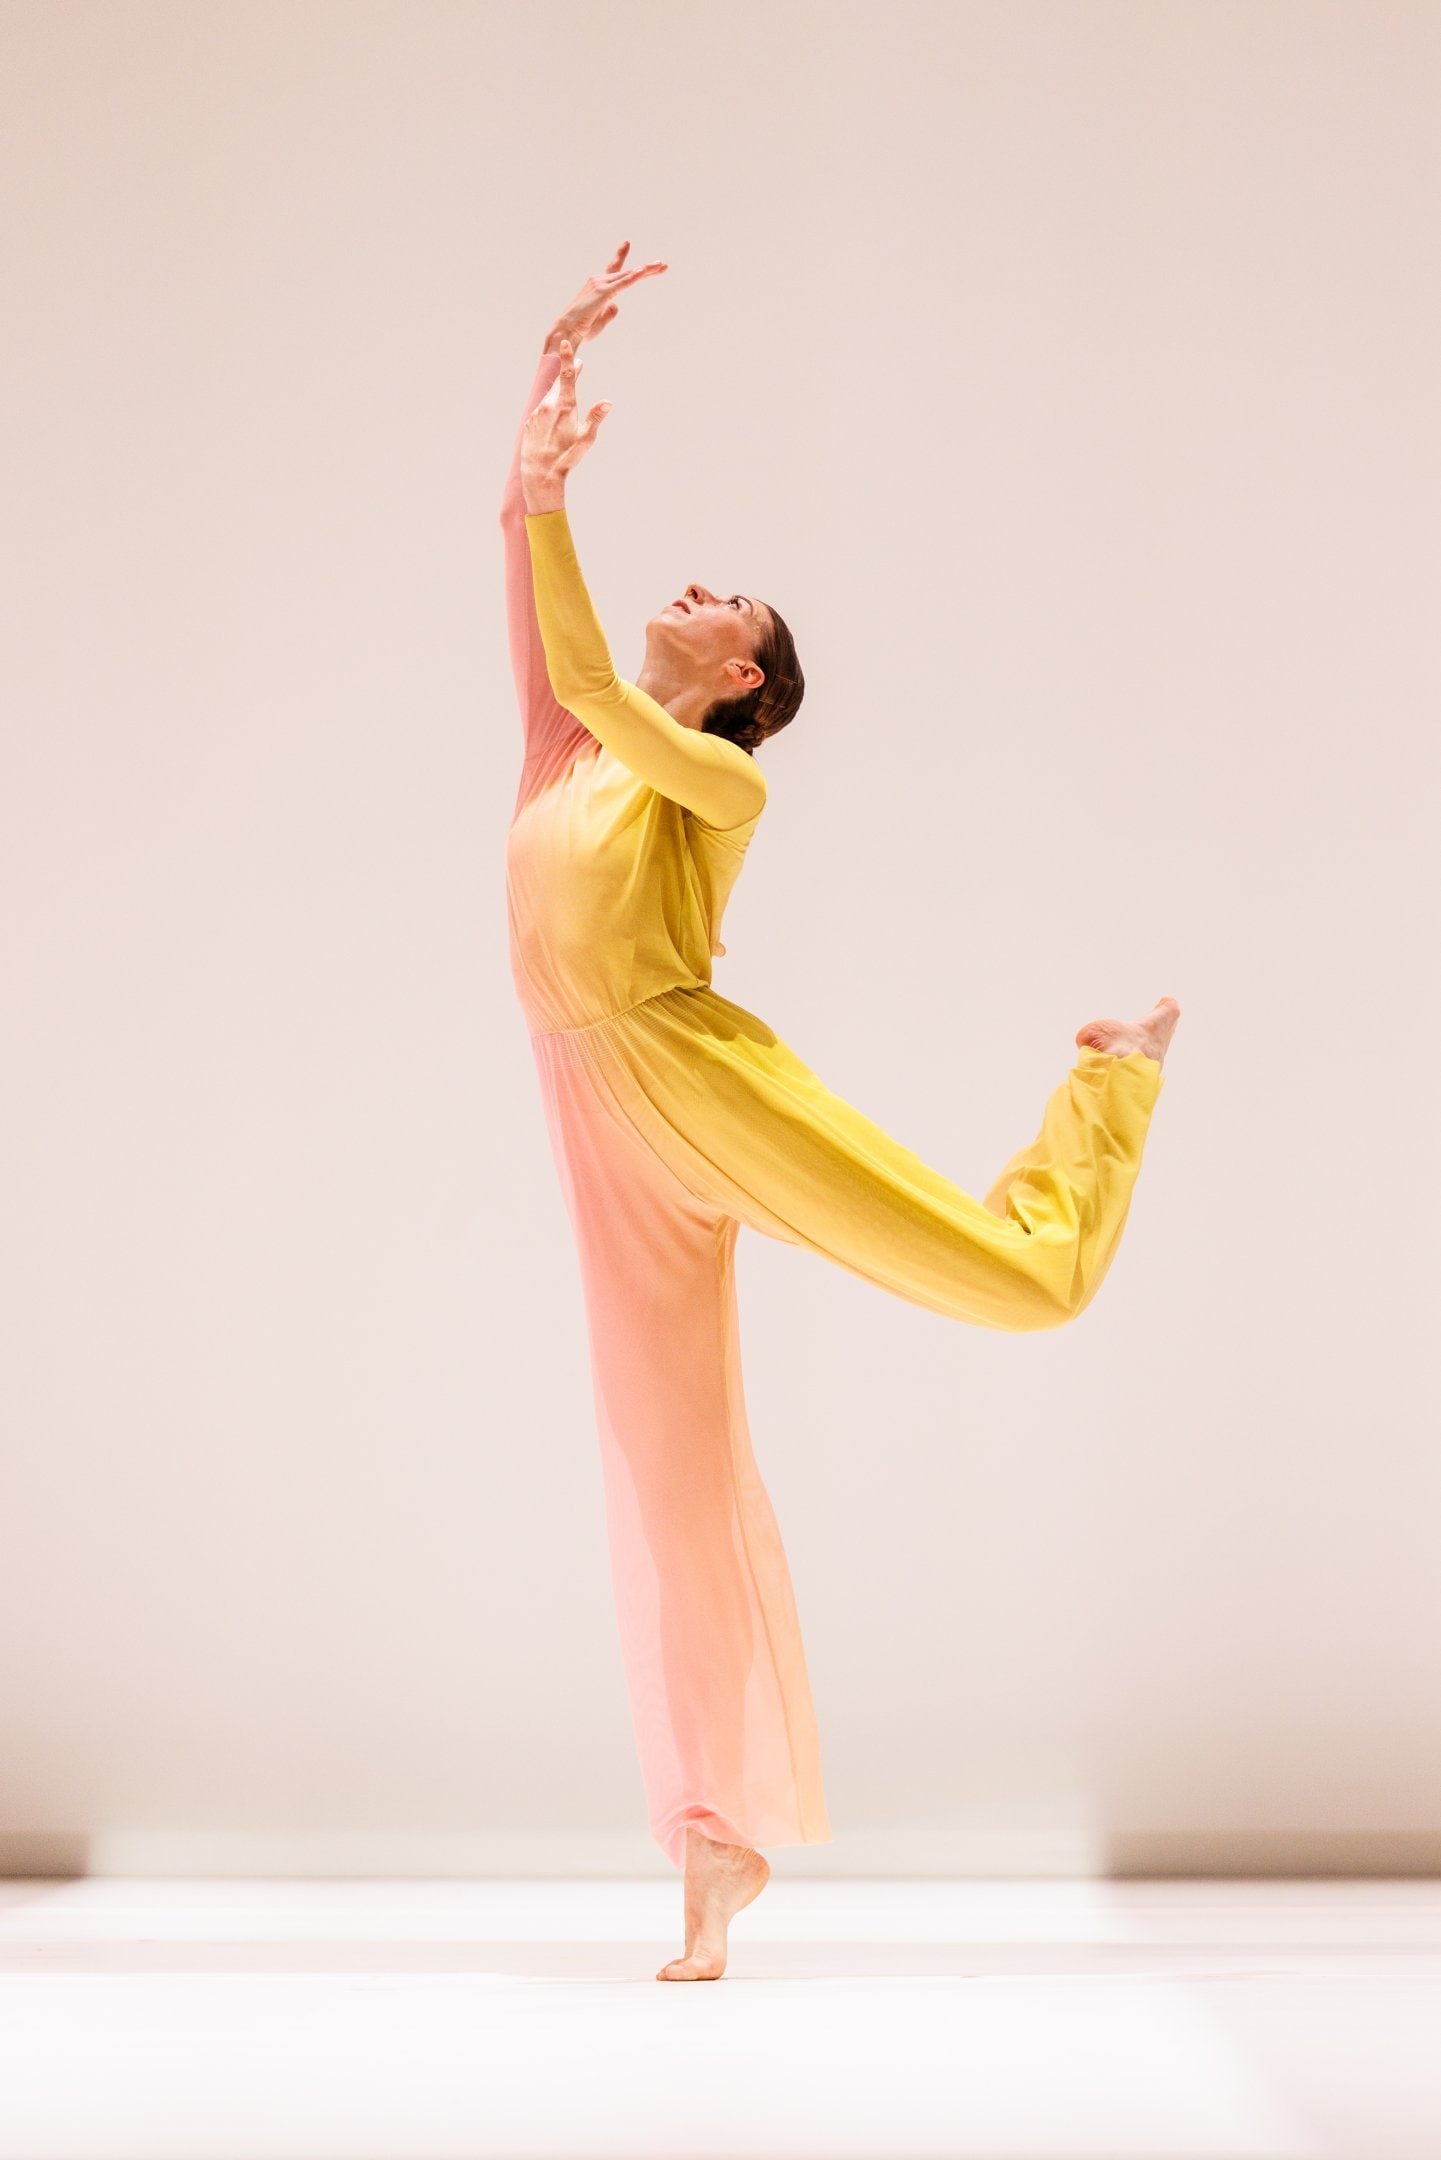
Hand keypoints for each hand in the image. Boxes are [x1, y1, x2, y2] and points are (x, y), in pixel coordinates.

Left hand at [521, 339, 609, 512]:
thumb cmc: (566, 457)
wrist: (540, 474)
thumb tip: (607, 402)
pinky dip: (548, 411)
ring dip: (558, 395)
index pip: (566, 375)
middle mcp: (548, 405)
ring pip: (549, 398)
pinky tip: (552, 422)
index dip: (567, 358)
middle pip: (558, 384)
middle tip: (577, 367)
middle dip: (568, 375)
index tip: (565, 343)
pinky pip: (541, 411)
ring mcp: (537, 413)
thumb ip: (596, 418)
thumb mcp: (586, 439)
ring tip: (566, 401)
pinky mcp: (529, 422)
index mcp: (564, 405)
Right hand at [544, 239, 666, 354]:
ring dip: (646, 271)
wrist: (567, 332)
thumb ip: (610, 311)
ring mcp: (601, 284)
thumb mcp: (601, 320)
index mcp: (600, 287)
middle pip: (628, 273)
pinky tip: (643, 271)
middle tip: (663, 265)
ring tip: (661, 266)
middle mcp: (599, 280)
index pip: (616, 271)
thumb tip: (616, 305)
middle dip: (647, 269)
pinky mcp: (603, 292)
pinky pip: (622, 283)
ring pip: (628, 275)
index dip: (625, 260)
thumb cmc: (582, 329)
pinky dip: (633, 277)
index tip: (629, 245)